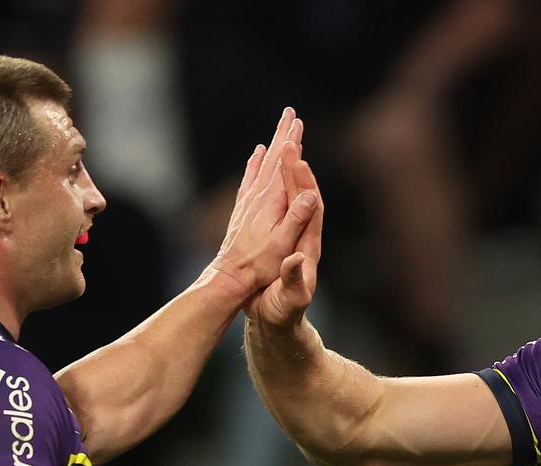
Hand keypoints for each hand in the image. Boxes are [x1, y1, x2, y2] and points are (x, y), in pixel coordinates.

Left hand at [212, 108, 319, 296]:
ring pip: (262, 165)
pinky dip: (255, 163)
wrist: (230, 276)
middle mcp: (258, 196)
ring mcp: (248, 201)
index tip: (298, 122)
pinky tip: (257, 155)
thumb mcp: (284, 244)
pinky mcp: (243, 209)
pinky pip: (250, 178)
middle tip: (290, 114)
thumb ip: (297, 218)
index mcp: (271, 201)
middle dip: (283, 135)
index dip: (292, 143)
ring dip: (272, 146)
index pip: (284, 165)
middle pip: (273, 159)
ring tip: (278, 131)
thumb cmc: (260, 264)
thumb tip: (310, 194)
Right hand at [244, 149, 322, 328]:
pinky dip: (277, 188)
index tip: (296, 158)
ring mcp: (295, 240)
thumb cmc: (284, 316)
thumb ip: (293, 281)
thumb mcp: (289, 300)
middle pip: (305, 195)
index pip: (310, 208)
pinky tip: (271, 175)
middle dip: (298, 167)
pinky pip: (282, 208)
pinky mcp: (283, 242)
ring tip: (284, 144)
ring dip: (290, 172)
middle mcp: (305, 239)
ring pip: (295, 199)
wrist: (279, 326)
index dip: (304, 183)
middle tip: (291, 137)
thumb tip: (296, 259)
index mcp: (308, 248)